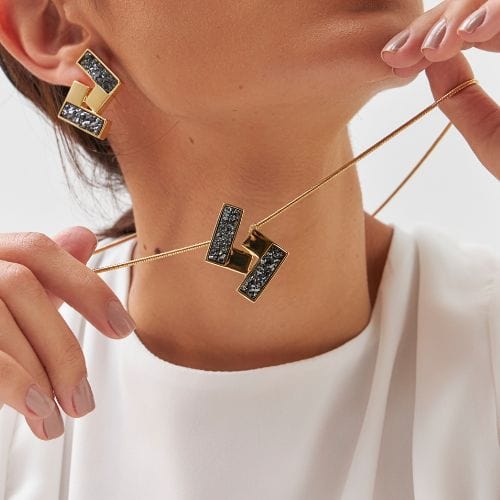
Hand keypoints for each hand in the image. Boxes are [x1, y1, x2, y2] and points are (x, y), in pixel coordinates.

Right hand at [0, 226, 135, 439]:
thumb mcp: (12, 295)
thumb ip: (47, 274)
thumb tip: (85, 237)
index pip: (38, 251)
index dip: (86, 287)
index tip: (124, 328)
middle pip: (22, 288)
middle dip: (62, 349)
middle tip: (83, 400)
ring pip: (0, 321)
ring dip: (38, 375)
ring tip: (57, 418)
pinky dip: (12, 382)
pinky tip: (34, 408)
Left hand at [380, 0, 499, 179]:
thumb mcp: (493, 134)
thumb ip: (463, 99)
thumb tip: (430, 61)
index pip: (470, 27)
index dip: (429, 35)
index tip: (395, 59)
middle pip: (483, 4)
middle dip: (440, 21)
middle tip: (404, 52)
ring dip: (466, 13)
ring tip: (435, 45)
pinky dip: (498, 13)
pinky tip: (471, 34)